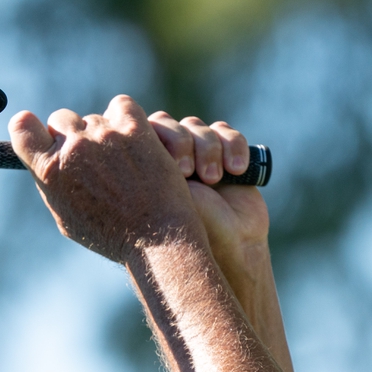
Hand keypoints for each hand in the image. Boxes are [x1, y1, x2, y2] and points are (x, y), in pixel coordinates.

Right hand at [8, 95, 200, 262]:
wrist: (156, 237)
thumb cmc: (111, 234)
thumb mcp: (67, 217)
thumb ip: (52, 184)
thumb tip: (44, 162)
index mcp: (50, 171)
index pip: (22, 128)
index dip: (28, 127)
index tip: (39, 134)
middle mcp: (73, 148)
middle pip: (61, 118)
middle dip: (71, 133)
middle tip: (89, 155)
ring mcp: (103, 135)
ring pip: (94, 116)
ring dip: (103, 132)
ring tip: (119, 160)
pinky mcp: (134, 127)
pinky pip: (121, 105)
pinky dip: (125, 118)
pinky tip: (133, 139)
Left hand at [147, 112, 269, 279]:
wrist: (230, 247)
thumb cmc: (186, 232)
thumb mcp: (159, 199)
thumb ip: (146, 167)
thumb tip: (134, 134)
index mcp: (144, 169)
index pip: (145, 132)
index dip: (161, 139)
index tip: (174, 168)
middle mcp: (168, 159)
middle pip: (171, 124)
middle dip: (184, 144)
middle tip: (187, 172)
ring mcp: (196, 155)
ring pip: (198, 127)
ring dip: (209, 149)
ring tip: (214, 179)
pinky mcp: (225, 153)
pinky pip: (226, 132)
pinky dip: (233, 146)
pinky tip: (236, 170)